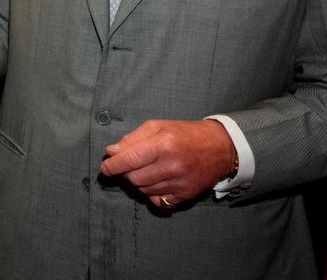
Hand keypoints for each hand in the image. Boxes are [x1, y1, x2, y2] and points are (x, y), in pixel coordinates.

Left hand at [99, 119, 236, 208]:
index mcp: (163, 144)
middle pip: (133, 177)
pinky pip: (157, 201)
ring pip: (143, 190)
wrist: (220, 147)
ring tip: (146, 169)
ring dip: (138, 181)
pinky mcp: (185, 195)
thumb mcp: (158, 126)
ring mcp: (179, 183)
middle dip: (125, 172)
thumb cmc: (185, 133)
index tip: (105, 167)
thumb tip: (112, 151)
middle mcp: (171, 165)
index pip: (129, 159)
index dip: (112, 165)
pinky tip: (156, 181)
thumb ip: (133, 138)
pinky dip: (151, 193)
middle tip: (129, 164)